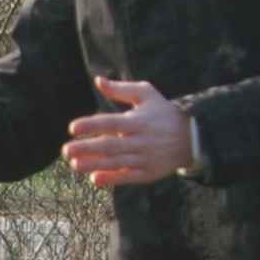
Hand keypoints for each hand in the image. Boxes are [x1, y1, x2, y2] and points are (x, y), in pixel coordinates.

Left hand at [64, 77, 188, 188]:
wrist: (193, 137)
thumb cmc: (163, 113)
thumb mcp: (147, 95)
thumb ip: (120, 89)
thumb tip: (98, 80)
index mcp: (139, 121)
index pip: (111, 123)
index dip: (91, 125)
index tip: (72, 127)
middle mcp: (142, 140)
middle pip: (110, 145)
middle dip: (87, 148)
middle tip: (65, 150)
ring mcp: (146, 158)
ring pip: (116, 162)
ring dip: (94, 164)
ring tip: (73, 164)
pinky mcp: (149, 173)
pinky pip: (128, 177)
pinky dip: (112, 178)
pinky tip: (94, 179)